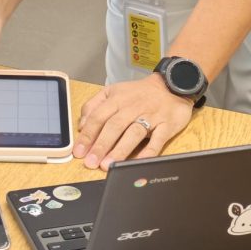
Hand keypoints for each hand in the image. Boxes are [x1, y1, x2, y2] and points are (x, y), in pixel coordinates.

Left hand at [74, 75, 192, 168]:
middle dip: (101, 145)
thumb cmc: (139, 93)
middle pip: (114, 126)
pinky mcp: (166, 125)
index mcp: (117, 99)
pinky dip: (148, 152)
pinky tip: (138, 162)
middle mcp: (132, 107)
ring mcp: (150, 116)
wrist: (171, 85)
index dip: (87, 135)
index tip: (79, 151)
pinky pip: (157, 140)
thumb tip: (82, 125)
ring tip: (108, 165)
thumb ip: (94, 106)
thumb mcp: (112, 91)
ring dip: (120, 150)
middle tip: (91, 162)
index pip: (98, 117)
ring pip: (133, 133)